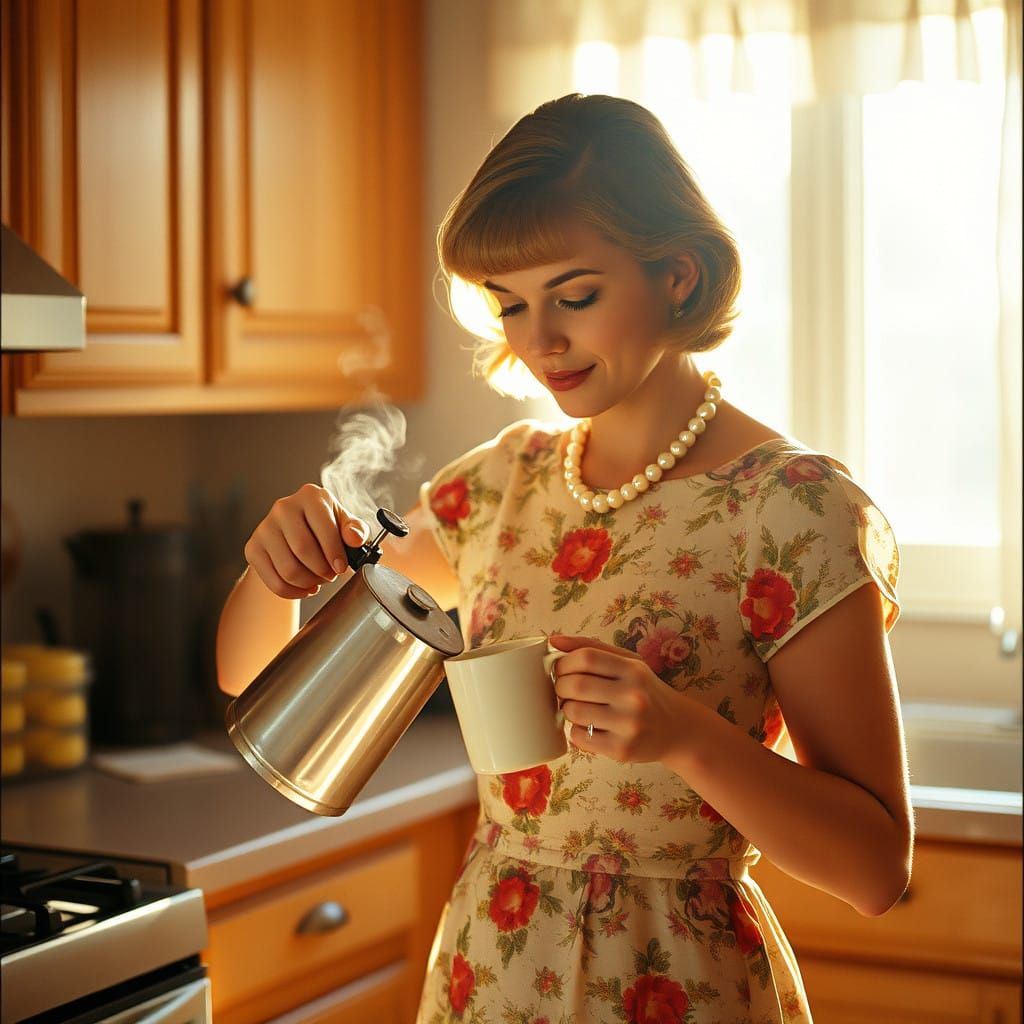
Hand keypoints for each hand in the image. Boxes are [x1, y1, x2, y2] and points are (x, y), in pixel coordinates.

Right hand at [243, 484, 368, 598]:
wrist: (296, 534)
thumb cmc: (327, 528)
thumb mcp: (346, 525)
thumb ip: (357, 530)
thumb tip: (354, 538)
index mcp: (310, 496)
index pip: (323, 529)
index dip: (335, 553)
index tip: (341, 568)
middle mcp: (284, 507)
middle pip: (303, 550)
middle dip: (322, 570)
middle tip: (330, 575)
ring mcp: (265, 527)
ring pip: (288, 569)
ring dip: (309, 582)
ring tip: (318, 579)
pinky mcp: (253, 548)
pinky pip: (274, 581)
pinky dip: (293, 592)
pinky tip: (305, 587)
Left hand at [550, 634, 692, 763]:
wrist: (679, 729)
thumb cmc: (645, 691)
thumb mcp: (628, 663)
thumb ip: (591, 647)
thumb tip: (552, 640)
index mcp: (633, 670)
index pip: (585, 657)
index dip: (564, 662)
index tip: (561, 668)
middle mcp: (633, 696)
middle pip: (575, 685)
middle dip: (560, 686)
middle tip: (564, 689)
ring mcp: (628, 724)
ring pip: (573, 712)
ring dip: (566, 709)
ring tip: (578, 707)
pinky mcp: (622, 750)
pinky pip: (579, 737)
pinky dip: (576, 731)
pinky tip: (590, 726)